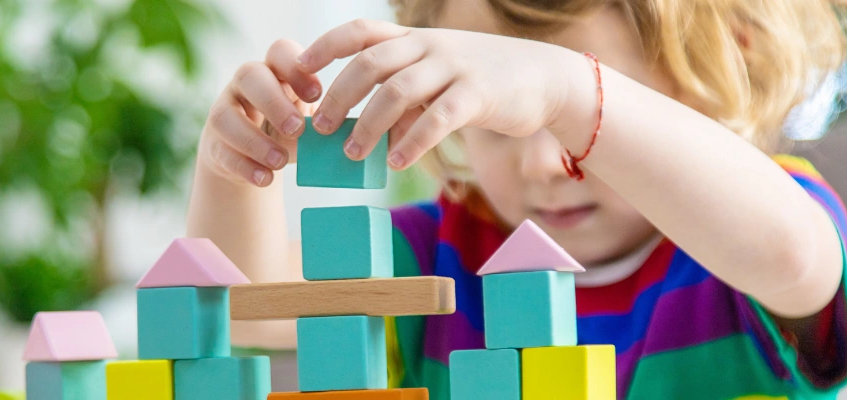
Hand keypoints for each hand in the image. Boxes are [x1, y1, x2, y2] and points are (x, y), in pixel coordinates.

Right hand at [200, 39, 321, 186]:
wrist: (252, 159)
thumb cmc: (287, 131)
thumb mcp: (307, 122)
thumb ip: (320, 123)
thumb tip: (338, 135)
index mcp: (275, 71)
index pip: (280, 51)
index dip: (296, 68)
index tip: (317, 95)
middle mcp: (245, 84)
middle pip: (249, 75)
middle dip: (273, 102)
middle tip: (297, 129)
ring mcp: (224, 110)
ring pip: (226, 116)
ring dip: (255, 141)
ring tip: (280, 162)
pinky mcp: (213, 142)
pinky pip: (222, 150)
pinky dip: (245, 167)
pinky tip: (265, 178)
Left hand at [298, 19, 574, 169]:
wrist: (547, 78)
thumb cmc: (485, 82)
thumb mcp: (439, 80)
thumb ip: (405, 100)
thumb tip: (371, 137)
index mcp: (415, 39)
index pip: (360, 32)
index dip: (326, 47)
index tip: (300, 69)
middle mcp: (430, 46)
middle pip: (370, 64)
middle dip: (339, 96)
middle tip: (320, 128)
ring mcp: (454, 67)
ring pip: (398, 91)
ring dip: (369, 125)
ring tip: (353, 154)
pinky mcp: (478, 94)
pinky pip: (437, 118)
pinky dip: (413, 141)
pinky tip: (397, 162)